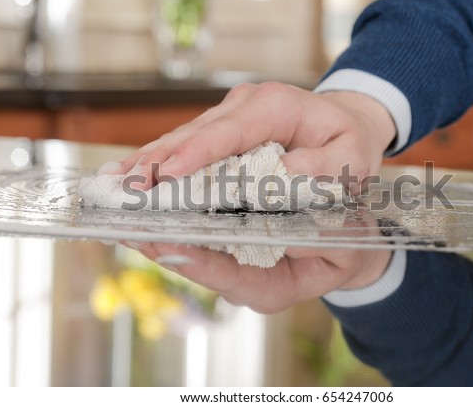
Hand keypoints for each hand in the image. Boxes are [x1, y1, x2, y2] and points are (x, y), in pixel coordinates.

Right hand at [119, 83, 395, 194]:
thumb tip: (279, 177)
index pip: (231, 131)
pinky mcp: (223, 129)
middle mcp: (246, 106)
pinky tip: (135, 177)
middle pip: (194, 134)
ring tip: (114, 186)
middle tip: (122, 188)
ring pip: (183, 139)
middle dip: (157, 162)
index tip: (168, 174)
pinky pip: (188, 147)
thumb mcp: (353, 159)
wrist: (345, 125)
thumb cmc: (349, 145)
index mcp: (277, 108)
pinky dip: (161, 164)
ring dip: (150, 163)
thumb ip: (324, 170)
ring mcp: (230, 115)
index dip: (197, 154)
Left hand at [126, 209, 391, 313]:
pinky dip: (173, 207)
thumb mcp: (346, 245)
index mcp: (271, 287)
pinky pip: (194, 226)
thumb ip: (321, 245)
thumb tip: (292, 235)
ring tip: (126, 198)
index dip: (194, 259)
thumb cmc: (348, 245)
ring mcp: (232, 259)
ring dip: (157, 222)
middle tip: (124, 219)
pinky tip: (153, 186)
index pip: (225, 275)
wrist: (347, 241)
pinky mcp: (226, 239)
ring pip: (187, 243)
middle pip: (195, 259)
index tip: (162, 240)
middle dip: (159, 238)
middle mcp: (242, 277)